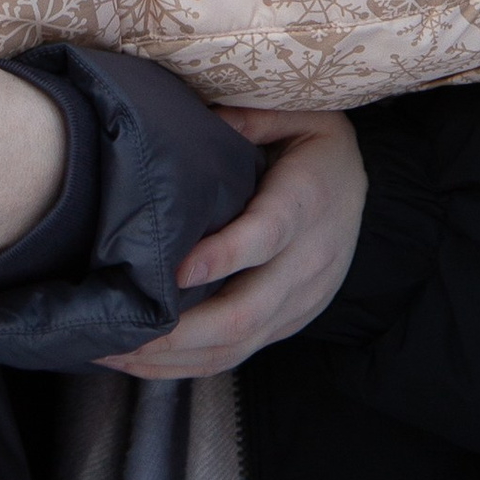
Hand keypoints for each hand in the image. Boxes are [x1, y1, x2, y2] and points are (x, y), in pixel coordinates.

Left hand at [99, 107, 364, 380]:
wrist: (369, 191)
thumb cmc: (317, 148)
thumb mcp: (298, 113)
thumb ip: (249, 119)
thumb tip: (194, 120)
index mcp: (307, 203)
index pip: (266, 236)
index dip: (222, 257)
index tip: (173, 270)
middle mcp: (307, 262)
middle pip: (244, 313)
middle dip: (177, 331)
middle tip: (117, 331)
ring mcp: (300, 302)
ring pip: (236, 346)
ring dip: (170, 358)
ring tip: (111, 353)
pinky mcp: (288, 324)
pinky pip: (236, 355)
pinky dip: (185, 366)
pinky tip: (140, 362)